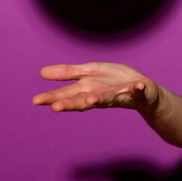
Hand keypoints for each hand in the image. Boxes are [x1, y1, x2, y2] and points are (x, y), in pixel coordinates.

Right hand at [32, 62, 160, 114]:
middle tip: (55, 107)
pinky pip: (139, 90)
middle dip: (71, 104)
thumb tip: (40, 72)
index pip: (68, 95)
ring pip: (109, 98)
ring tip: (91, 100)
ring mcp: (121, 95)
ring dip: (100, 99)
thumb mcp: (89, 73)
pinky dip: (138, 89)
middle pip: (84, 100)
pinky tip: (137, 85)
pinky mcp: (139, 92)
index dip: (53, 97)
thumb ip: (68, 73)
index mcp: (89, 90)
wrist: (145, 92)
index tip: (36, 101)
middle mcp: (102, 96)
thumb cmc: (114, 82)